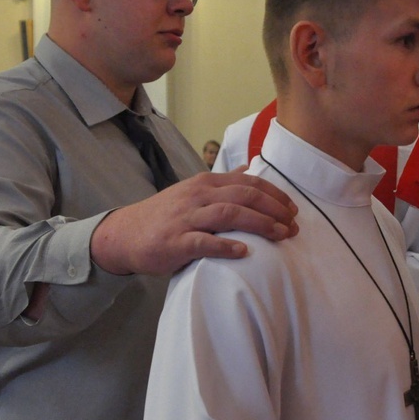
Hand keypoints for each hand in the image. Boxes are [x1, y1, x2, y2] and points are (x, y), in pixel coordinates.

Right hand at [90, 168, 298, 275]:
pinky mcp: (176, 242)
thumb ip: (223, 182)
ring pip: (230, 214)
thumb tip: (248, 168)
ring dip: (260, 224)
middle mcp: (198, 196)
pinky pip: (204, 242)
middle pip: (245, 196)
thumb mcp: (194, 191)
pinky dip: (226, 246)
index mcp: (206, 183)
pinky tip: (244, 252)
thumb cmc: (166, 215)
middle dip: (275, 210)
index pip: (249, 183)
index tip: (294, 209)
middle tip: (294, 226)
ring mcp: (186, 218)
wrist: (124, 234)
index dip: (275, 195)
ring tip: (281, 235)